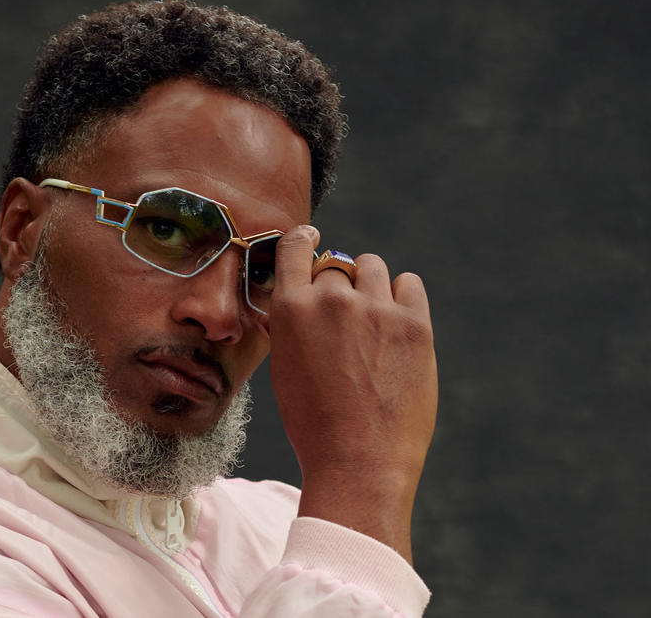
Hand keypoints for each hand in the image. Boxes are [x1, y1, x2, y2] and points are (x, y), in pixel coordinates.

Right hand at [264, 226, 437, 562]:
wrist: (359, 461)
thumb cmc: (314, 424)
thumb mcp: (285, 370)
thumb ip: (290, 328)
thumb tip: (296, 303)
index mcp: (291, 309)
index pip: (295, 247)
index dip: (303, 240)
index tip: (311, 239)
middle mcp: (332, 299)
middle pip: (337, 264)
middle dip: (338, 284)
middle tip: (345, 318)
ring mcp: (376, 308)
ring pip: (373, 268)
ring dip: (370, 286)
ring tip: (372, 321)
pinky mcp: (414, 323)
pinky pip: (409, 284)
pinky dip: (402, 297)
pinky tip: (397, 323)